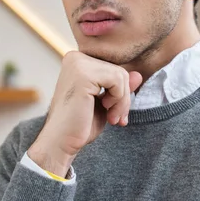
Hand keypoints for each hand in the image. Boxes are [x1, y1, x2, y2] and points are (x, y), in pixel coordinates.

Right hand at [28, 51, 142, 176]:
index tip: (115, 112)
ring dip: (122, 101)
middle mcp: (76, 57)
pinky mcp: (83, 74)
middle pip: (119, 71)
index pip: (113, 68)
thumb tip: (138, 74)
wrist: (61, 142)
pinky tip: (106, 111)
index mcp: (78, 61)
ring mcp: (78, 64)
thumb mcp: (106, 103)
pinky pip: (118, 80)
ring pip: (121, 76)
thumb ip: (120, 87)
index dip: (119, 92)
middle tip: (114, 118)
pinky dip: (119, 100)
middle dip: (123, 98)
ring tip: (111, 117)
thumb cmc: (79, 125)